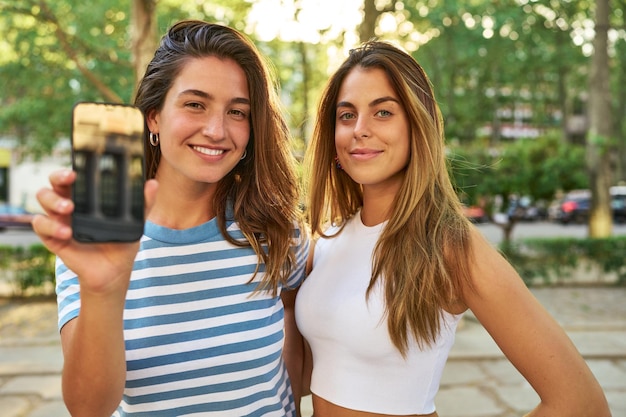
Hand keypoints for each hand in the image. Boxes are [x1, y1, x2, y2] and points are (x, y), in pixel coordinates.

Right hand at [32, 169, 157, 295]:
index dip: (71, 168)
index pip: (73, 176)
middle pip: (54, 182)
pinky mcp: (53, 237)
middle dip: (58, 177)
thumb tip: (153, 184)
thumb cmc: (121, 242)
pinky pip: (41, 225)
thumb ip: (143, 203)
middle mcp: (69, 203)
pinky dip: (51, 226)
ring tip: (69, 208)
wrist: (114, 271)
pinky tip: (67, 232)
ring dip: (54, 201)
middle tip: (70, 179)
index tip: (78, 168)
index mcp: (87, 197)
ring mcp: (59, 219)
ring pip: (43, 198)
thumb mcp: (134, 222)